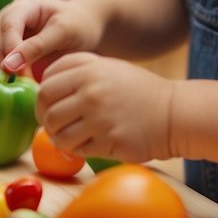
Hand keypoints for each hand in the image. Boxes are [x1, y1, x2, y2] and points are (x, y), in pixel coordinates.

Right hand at [0, 0, 103, 79]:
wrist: (87, 27)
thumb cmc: (80, 25)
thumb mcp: (64, 32)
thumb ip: (37, 46)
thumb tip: (8, 66)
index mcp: (28, 3)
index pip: (9, 22)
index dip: (8, 46)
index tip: (13, 70)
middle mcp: (14, 12)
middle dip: (5, 58)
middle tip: (17, 80)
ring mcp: (11, 28)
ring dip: (5, 66)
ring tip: (21, 82)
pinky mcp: (13, 43)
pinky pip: (4, 57)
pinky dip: (10, 70)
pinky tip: (21, 81)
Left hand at [37, 52, 176, 162]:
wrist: (173, 113)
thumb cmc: (139, 91)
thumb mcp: (109, 68)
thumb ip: (78, 72)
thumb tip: (44, 90)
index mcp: (89, 68)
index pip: (46, 83)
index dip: (43, 98)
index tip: (49, 107)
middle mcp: (91, 89)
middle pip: (46, 108)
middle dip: (45, 120)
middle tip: (54, 126)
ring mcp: (98, 116)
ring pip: (57, 133)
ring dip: (60, 138)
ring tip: (73, 137)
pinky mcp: (107, 140)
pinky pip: (75, 149)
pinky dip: (76, 150)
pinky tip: (89, 144)